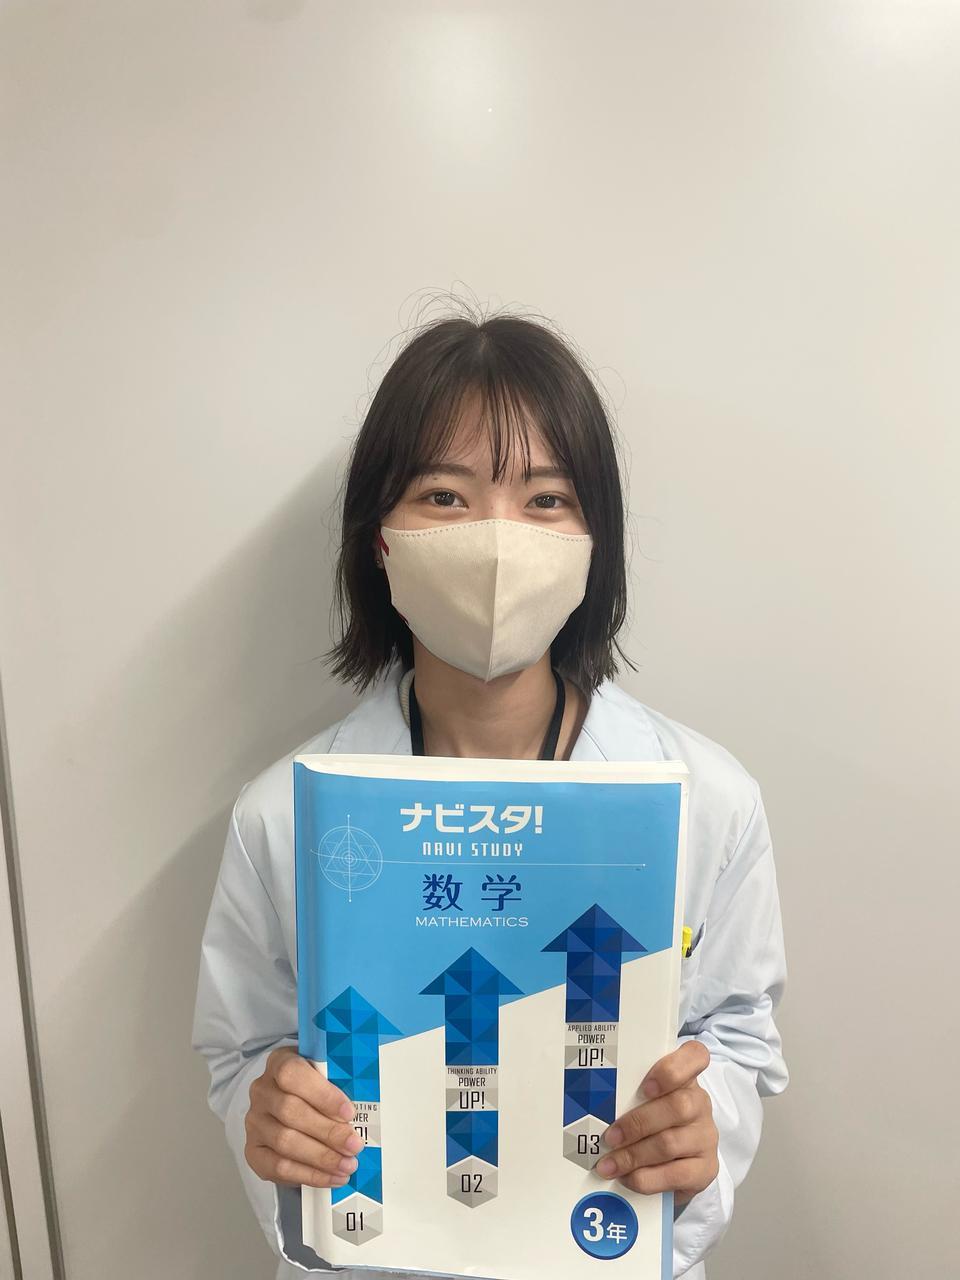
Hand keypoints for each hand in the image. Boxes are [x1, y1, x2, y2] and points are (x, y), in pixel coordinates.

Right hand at [244, 1046, 364, 1188]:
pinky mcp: (254, 1151)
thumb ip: (339, 1082)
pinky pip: (279, 1167)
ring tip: (347, 1164)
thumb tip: (365, 1105)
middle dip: (328, 1132)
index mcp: (279, 1063)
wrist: (285, 1101)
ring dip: (321, 1157)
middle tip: (354, 1145)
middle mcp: (262, 1091)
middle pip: (291, 1112)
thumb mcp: (325, 1073)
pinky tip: (332, 1177)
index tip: (349, 1113)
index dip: (322, 1095)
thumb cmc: (313, 1086)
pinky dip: (309, 1175)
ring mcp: (255, 1122)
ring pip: (285, 1142)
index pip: (293, 1075)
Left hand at [595, 1040, 718, 1205]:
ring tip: (608, 1164)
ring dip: (633, 1155)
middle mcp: (700, 1104)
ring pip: (670, 1143)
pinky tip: (627, 1178)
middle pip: (678, 1106)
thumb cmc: (652, 1123)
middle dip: (637, 1123)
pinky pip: (676, 1174)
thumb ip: (628, 1093)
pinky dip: (646, 1178)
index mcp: (685, 1078)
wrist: (678, 1166)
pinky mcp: (706, 1169)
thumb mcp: (642, 1102)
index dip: (673, 1069)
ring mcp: (706, 1137)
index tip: (646, 1087)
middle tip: (609, 1137)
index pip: (696, 1056)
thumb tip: (587, 1100)